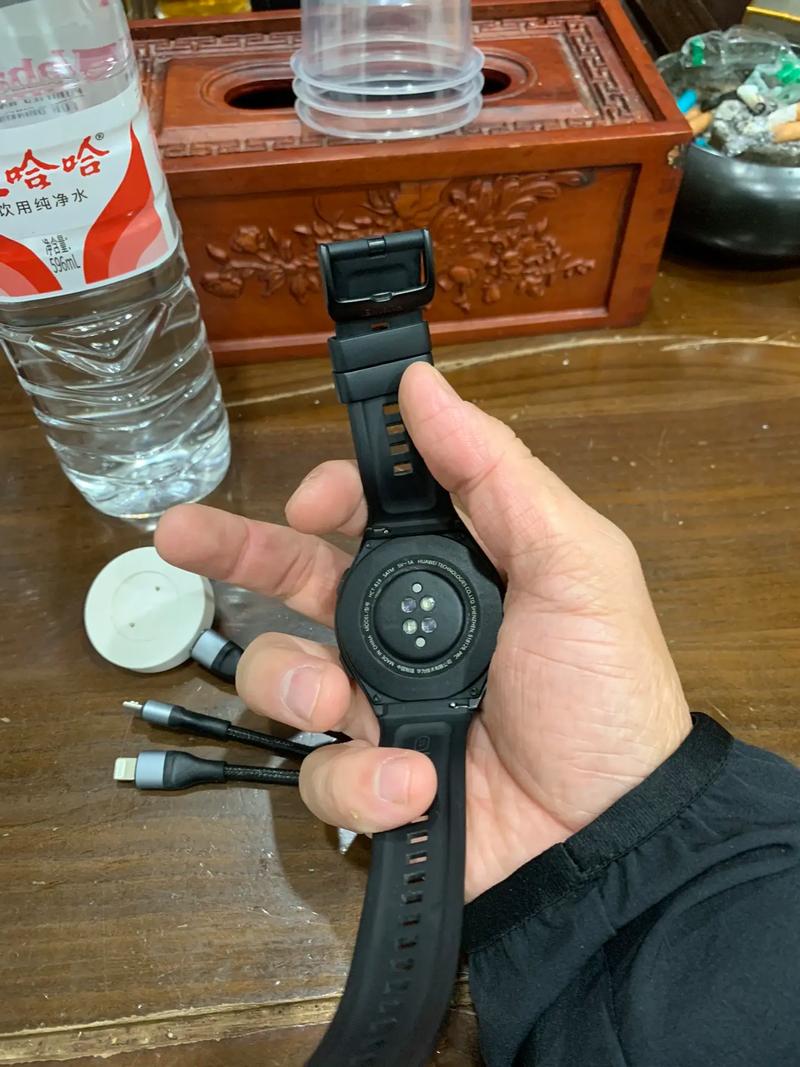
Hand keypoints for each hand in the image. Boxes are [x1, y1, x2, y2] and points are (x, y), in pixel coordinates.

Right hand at [155, 363, 690, 901]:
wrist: (611, 834)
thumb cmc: (604, 690)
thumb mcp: (575, 565)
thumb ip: (498, 473)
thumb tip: (423, 384)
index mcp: (450, 571)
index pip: (363, 516)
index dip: (327, 498)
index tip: (309, 503)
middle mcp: (403, 631)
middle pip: (295, 581)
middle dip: (234, 552)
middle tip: (177, 532)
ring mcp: (380, 707)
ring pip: (283, 677)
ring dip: (294, 683)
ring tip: (336, 707)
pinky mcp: (370, 783)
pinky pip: (322, 777)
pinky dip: (362, 781)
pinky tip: (415, 783)